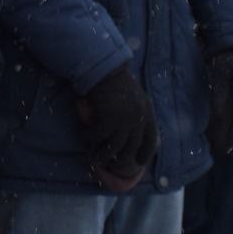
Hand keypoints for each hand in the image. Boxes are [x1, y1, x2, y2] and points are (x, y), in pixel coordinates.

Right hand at [77, 65, 157, 186]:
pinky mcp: (108, 118)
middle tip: (107, 165)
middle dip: (118, 160)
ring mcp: (124, 119)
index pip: (150, 139)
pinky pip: (98, 136)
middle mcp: (138, 118)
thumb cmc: (114, 80)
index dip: (145, 153)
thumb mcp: (132, 96)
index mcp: (146, 112)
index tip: (138, 163)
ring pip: (113, 147)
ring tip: (90, 159)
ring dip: (100, 155)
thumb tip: (131, 133)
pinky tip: (83, 137)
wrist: (102, 68)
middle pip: (130, 147)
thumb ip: (135, 112)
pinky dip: (89, 138)